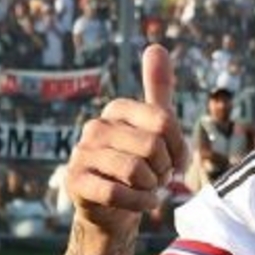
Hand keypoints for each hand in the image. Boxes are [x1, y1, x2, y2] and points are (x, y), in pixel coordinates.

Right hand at [66, 45, 188, 234]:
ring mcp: (82, 153)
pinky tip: (143, 203)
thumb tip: (156, 46)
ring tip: (148, 189)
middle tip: (158, 178)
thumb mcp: (155, 126)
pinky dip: (139, 202)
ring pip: (135, 170)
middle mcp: (97, 126)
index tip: (177, 161)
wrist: (114, 208)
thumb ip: (158, 88)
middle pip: (152, 146)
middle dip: (164, 170)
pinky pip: (117, 192)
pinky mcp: (75, 181)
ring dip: (151, 187)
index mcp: (118, 109)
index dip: (179, 147)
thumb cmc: (139, 163)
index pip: (164, 120)